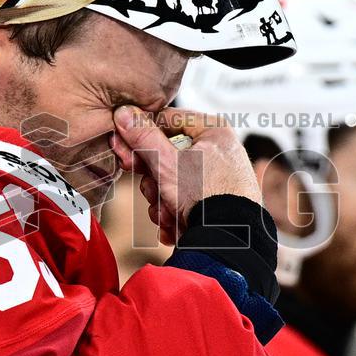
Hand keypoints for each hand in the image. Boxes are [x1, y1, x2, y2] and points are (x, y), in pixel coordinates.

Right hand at [112, 106, 261, 243]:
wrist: (230, 240)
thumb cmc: (206, 197)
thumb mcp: (167, 163)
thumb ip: (143, 137)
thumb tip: (125, 114)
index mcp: (213, 130)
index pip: (166, 120)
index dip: (142, 137)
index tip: (126, 153)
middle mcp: (219, 151)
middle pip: (168, 155)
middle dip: (154, 180)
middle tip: (152, 190)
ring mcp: (219, 177)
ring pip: (173, 181)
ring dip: (162, 201)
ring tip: (169, 214)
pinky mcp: (217, 201)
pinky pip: (186, 199)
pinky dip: (176, 214)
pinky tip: (176, 225)